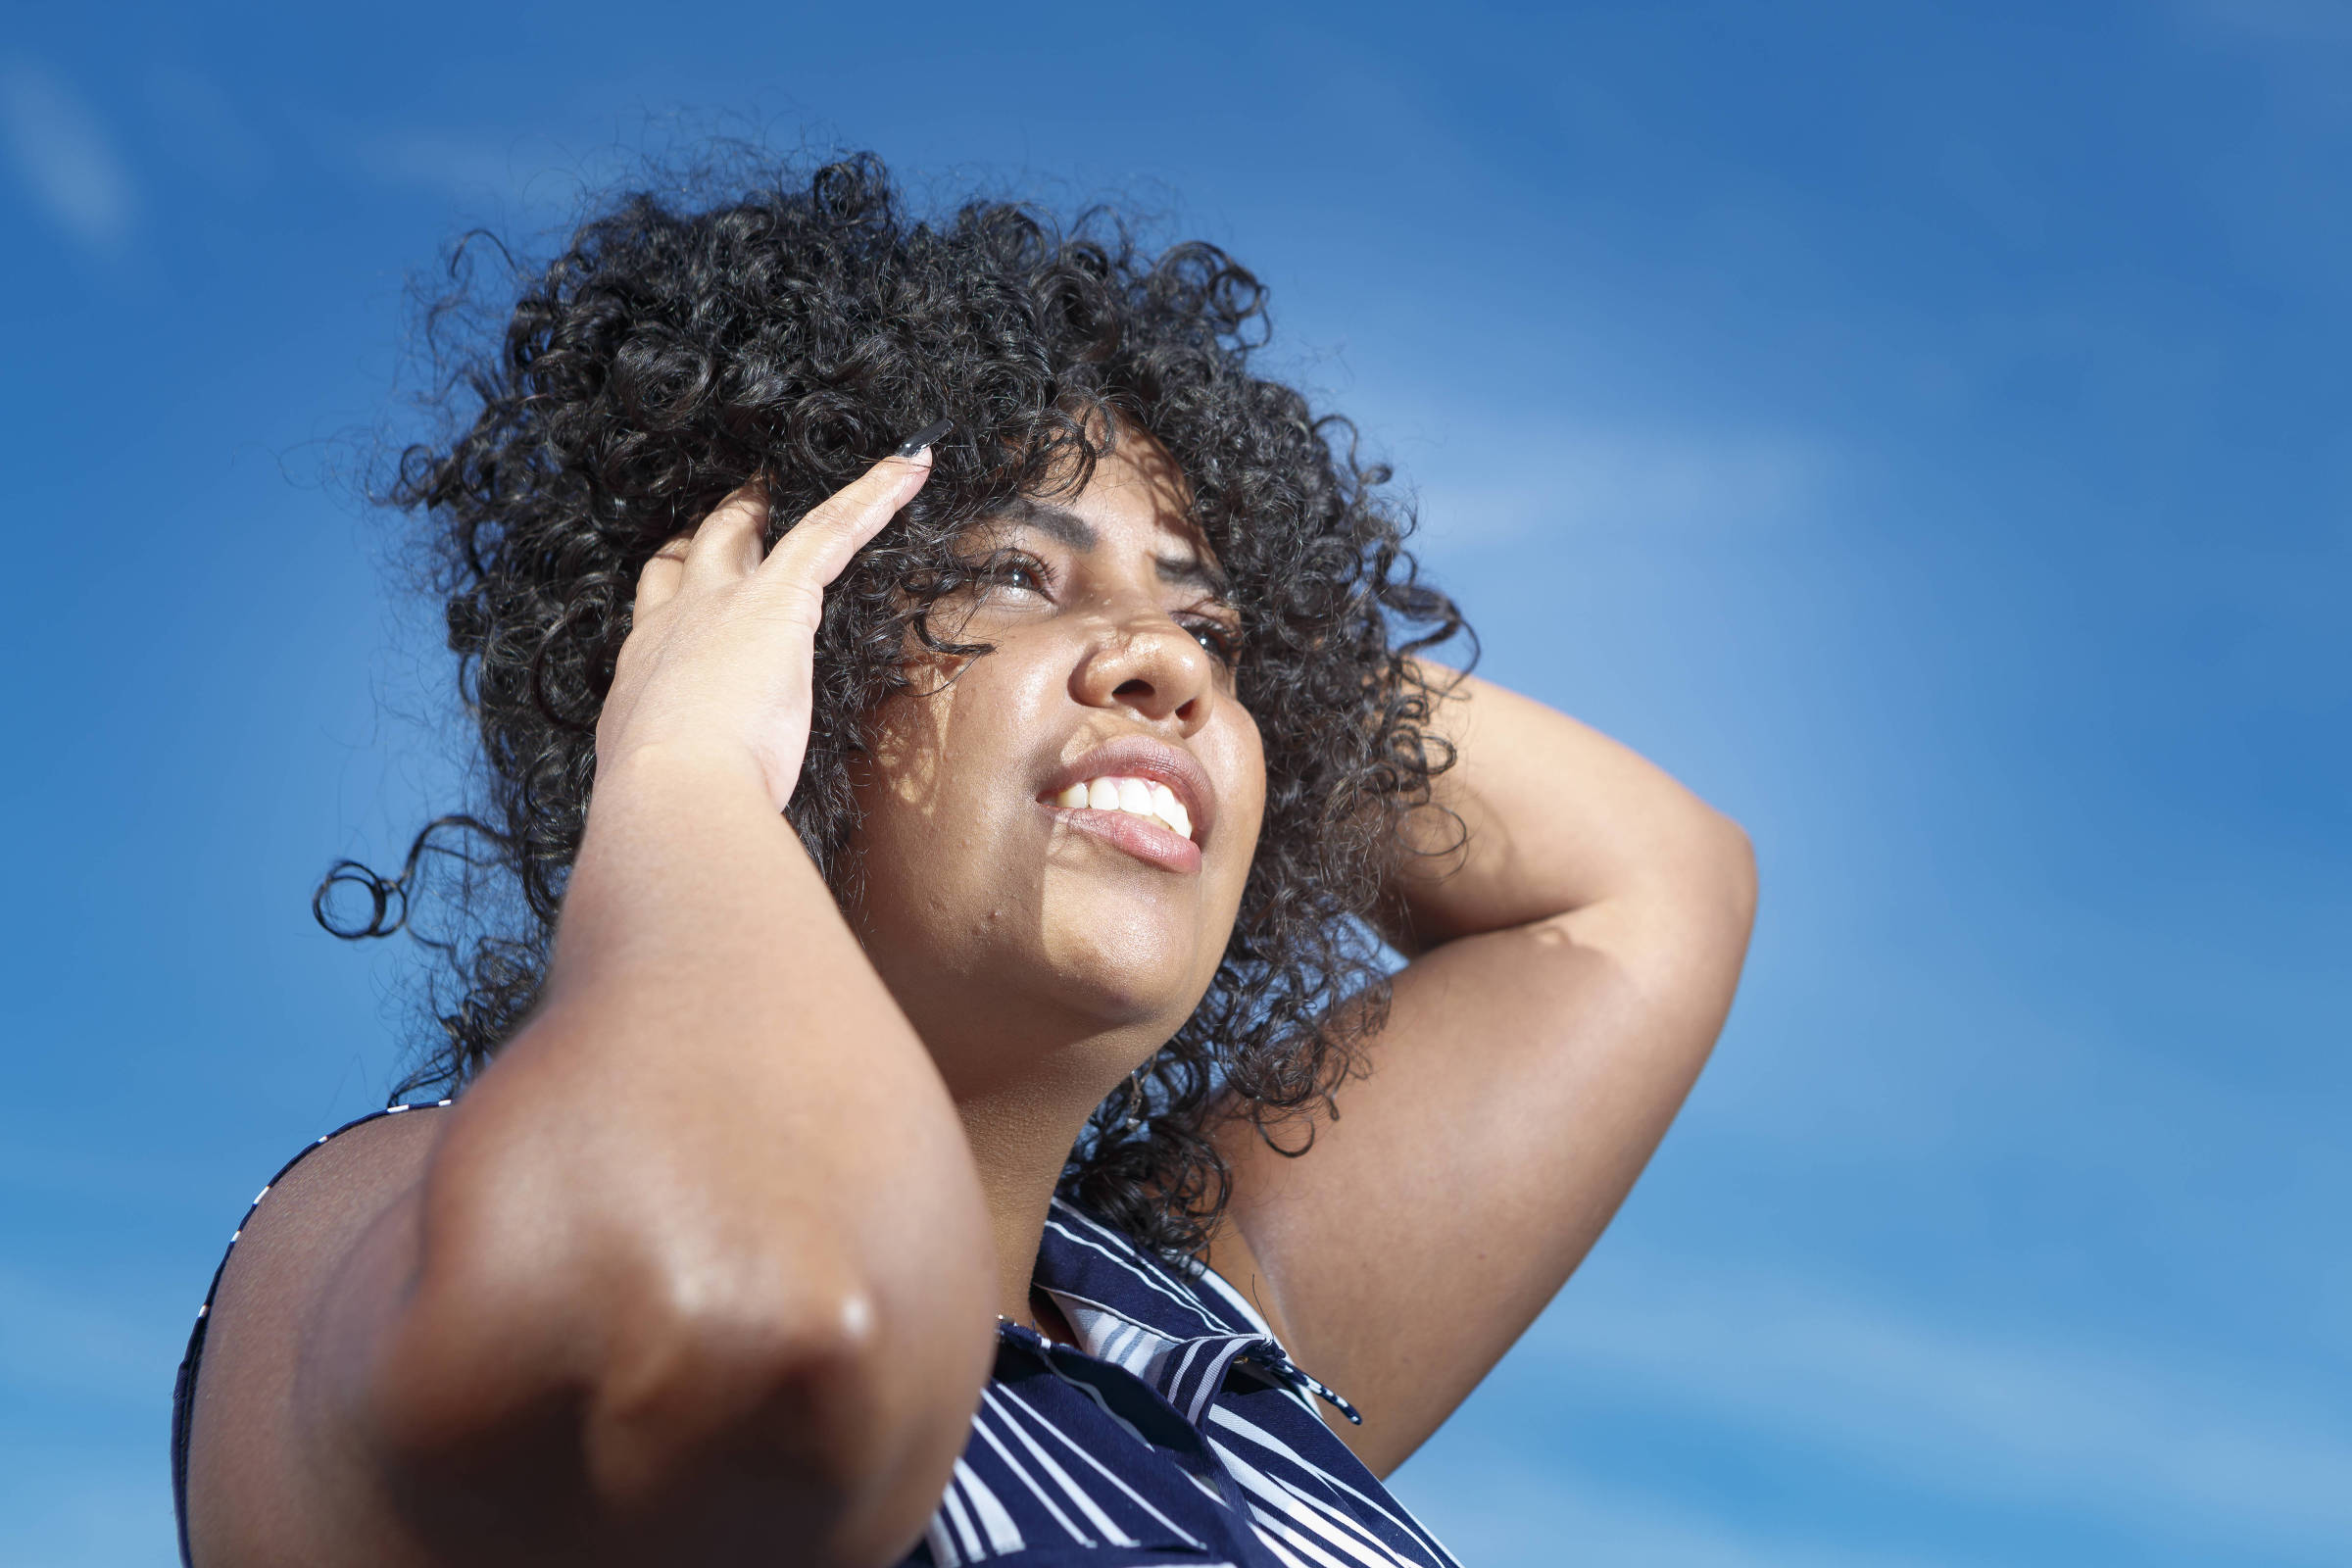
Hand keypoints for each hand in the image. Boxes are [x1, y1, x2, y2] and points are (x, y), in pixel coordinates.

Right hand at [596, 450, 933, 812]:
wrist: (672, 793)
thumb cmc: (671, 805)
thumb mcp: (665, 781)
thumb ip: (687, 772)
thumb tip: (710, 800)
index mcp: (644, 672)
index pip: (661, 613)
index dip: (677, 589)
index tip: (686, 576)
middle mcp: (673, 623)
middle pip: (695, 553)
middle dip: (722, 527)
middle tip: (749, 501)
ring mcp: (723, 603)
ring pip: (758, 530)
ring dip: (787, 502)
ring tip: (824, 477)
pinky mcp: (780, 597)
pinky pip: (832, 528)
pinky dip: (876, 494)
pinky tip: (912, 466)